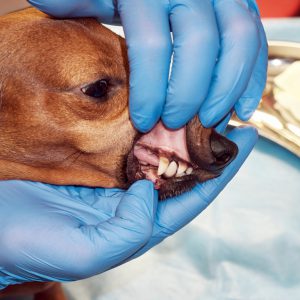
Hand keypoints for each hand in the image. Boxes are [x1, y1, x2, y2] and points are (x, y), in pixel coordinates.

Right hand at [0, 126, 256, 288]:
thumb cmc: (34, 247)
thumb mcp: (85, 252)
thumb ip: (127, 232)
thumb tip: (151, 193)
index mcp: (138, 224)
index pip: (192, 197)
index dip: (221, 172)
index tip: (245, 141)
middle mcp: (134, 200)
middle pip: (182, 171)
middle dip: (207, 146)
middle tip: (228, 116)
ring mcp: (117, 179)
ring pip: (159, 153)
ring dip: (181, 132)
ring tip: (203, 106)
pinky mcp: (98, 162)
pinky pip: (132, 142)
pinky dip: (149, 126)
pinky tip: (159, 109)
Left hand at [28, 0, 267, 130]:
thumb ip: (73, 2)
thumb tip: (66, 12)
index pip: (151, 46)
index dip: (150, 91)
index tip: (144, 122)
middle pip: (200, 45)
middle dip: (189, 95)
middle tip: (176, 125)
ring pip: (238, 41)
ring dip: (226, 89)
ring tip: (211, 122)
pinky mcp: (240, 4)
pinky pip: (255, 39)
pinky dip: (253, 76)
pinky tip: (243, 108)